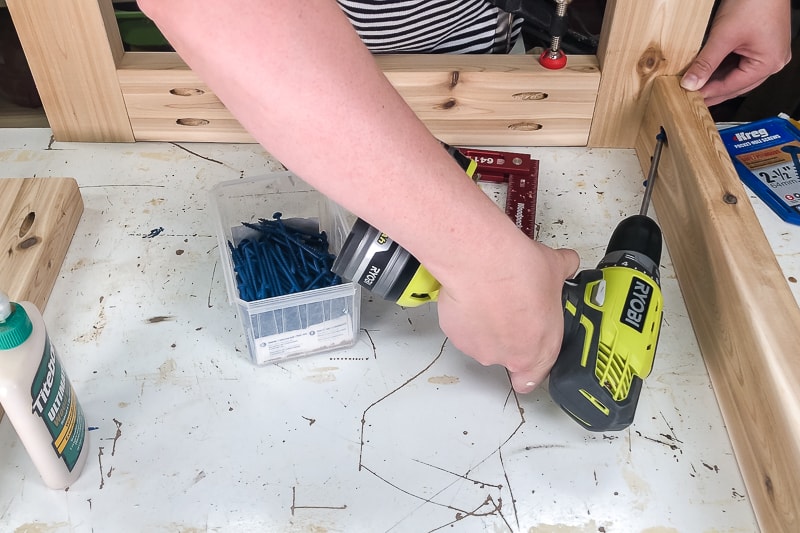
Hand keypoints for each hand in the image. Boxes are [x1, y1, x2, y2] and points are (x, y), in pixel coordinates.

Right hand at [436, 238, 578, 393]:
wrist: (483, 263)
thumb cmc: (517, 272)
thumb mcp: (556, 267)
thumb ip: (566, 271)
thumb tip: (567, 264)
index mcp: (540, 350)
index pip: (534, 378)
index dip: (531, 366)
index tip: (529, 346)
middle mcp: (508, 356)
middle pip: (507, 355)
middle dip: (508, 334)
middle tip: (510, 309)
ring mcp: (479, 349)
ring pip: (483, 342)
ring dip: (486, 326)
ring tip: (491, 297)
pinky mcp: (456, 336)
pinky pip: (462, 329)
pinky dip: (466, 316)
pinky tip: (474, 295)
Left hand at [680, 0, 791, 105]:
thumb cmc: (755, 2)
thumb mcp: (723, 36)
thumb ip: (706, 62)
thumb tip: (691, 83)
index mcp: (769, 63)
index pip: (733, 86)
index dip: (709, 93)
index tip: (689, 98)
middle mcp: (773, 61)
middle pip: (737, 84)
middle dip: (714, 90)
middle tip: (691, 98)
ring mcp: (770, 53)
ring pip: (738, 75)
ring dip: (718, 79)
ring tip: (697, 86)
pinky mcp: (763, 44)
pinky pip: (741, 63)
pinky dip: (724, 68)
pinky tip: (708, 71)